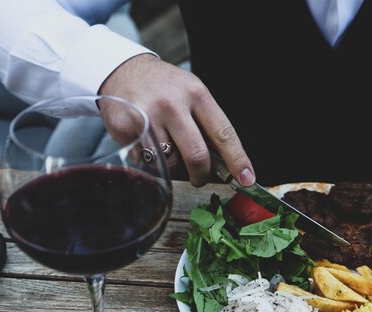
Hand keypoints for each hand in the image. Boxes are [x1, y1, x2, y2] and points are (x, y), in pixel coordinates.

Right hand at [99, 54, 254, 186]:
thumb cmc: (166, 89)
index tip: (247, 179)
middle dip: (202, 175)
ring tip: (170, 153)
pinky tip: (148, 144)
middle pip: (196, 156)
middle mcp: (173, 104)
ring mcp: (148, 116)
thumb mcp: (193, 95)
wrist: (124, 71)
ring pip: (170, 164)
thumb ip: (208, 125)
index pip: (223, 134)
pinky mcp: (126, 128)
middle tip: (200, 178)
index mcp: (197, 95)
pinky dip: (152, 162)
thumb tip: (225, 165)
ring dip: (174, 169)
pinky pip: (146, 162)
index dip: (237, 160)